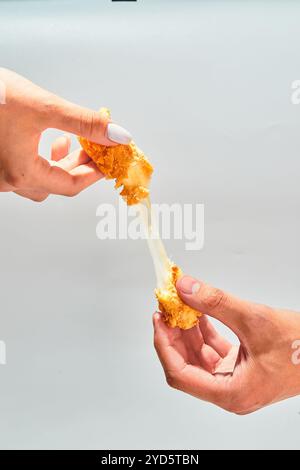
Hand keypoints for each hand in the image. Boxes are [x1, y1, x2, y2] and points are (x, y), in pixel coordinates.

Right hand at [0, 68, 130, 200]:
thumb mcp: (43, 107)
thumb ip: (84, 123)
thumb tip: (117, 135)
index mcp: (21, 173)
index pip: (70, 185)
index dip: (94, 174)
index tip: (109, 161)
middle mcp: (6, 180)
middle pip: (55, 184)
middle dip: (79, 167)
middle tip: (97, 151)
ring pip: (39, 179)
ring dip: (60, 164)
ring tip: (74, 144)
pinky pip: (24, 170)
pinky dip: (42, 159)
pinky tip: (49, 140)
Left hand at [153, 275, 299, 413]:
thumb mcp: (254, 319)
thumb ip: (215, 302)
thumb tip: (185, 287)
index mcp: (230, 393)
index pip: (180, 374)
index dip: (164, 345)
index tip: (160, 319)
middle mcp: (230, 391)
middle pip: (187, 364)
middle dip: (174, 334)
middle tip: (168, 307)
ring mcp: (236, 379)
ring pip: (200, 356)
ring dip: (189, 330)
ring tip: (182, 305)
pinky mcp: (243, 367)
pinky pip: (215, 350)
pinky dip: (205, 331)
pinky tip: (199, 312)